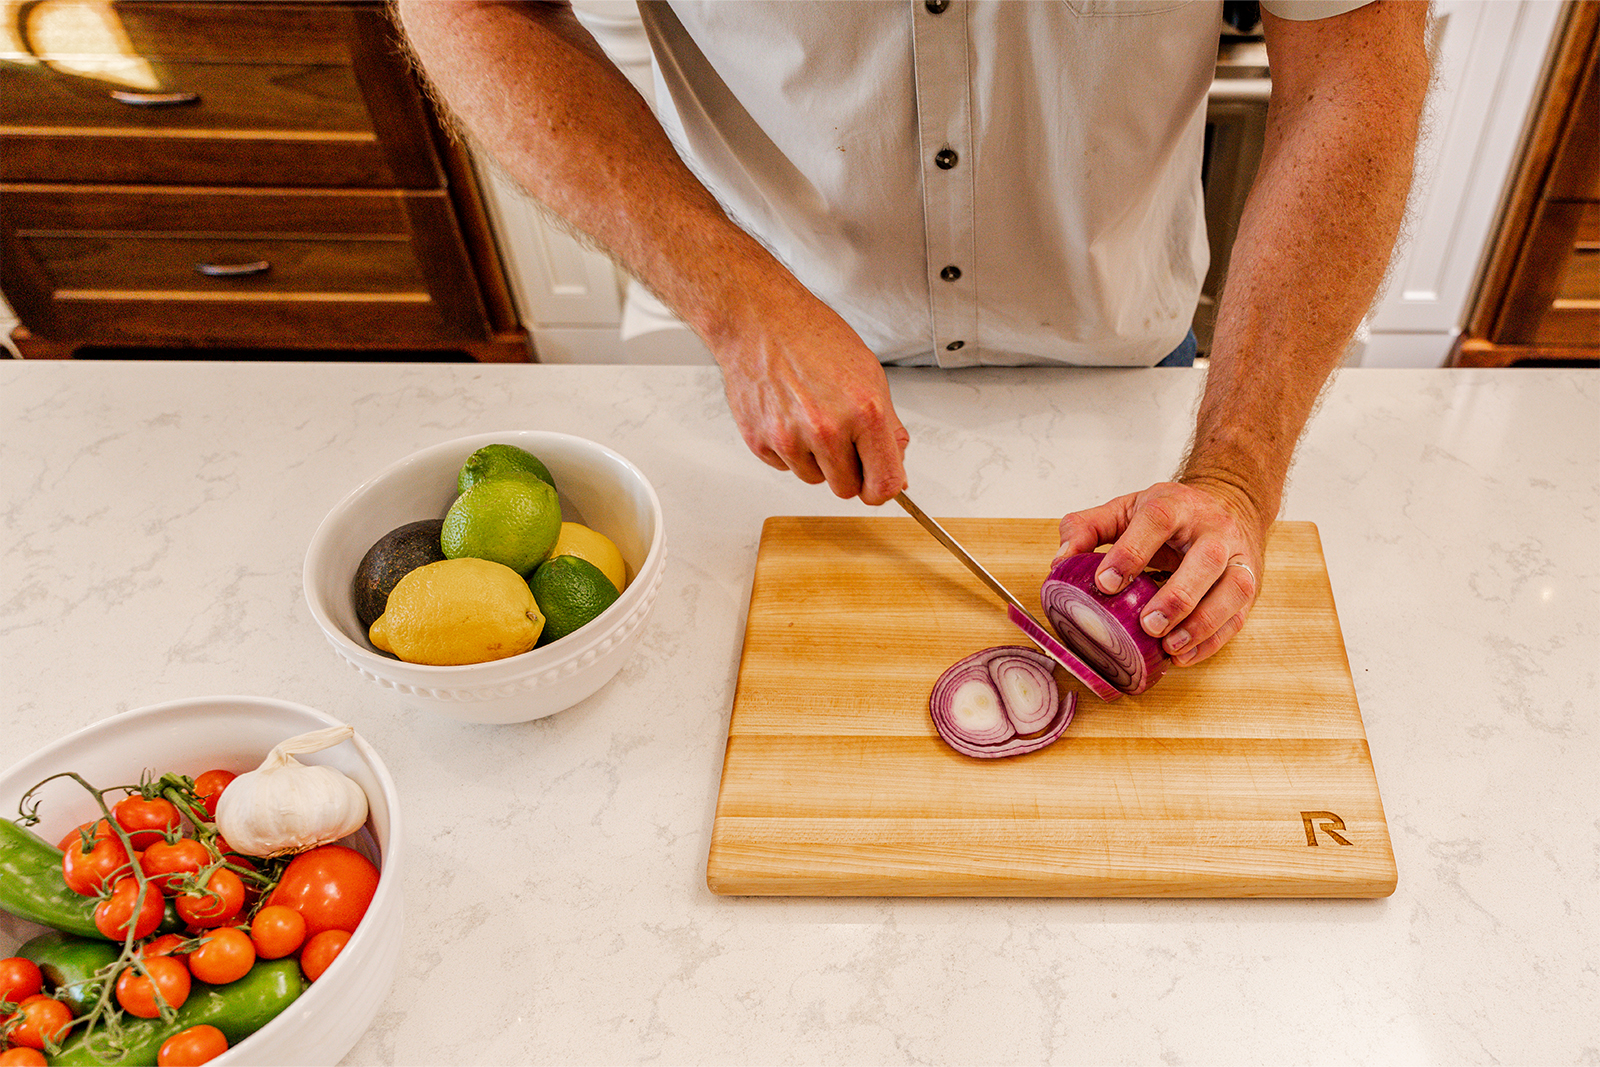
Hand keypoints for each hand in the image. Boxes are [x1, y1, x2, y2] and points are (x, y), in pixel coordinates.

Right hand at [713, 298, 909, 505]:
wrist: (760, 320)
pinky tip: (788, 415)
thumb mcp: (869, 375)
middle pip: (846, 489)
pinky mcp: (760, 441)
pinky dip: (789, 450)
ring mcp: (790, 438)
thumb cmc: (813, 338)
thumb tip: (897, 472)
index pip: (883, 483)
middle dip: (848, 470)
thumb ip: (887, 429)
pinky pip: (785, 467)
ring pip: (814, 479)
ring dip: (816, 460)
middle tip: (840, 437)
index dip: (883, 491)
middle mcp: (826, 428)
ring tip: (810, 417)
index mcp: (864, 411)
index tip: (878, 487)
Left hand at [1056, 479, 1267, 665]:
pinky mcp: (1249, 585)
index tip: (1106, 583)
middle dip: (1177, 596)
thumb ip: (1087, 529)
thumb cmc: (1169, 516)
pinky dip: (1212, 641)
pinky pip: (1237, 616)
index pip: (1158, 520)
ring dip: (1202, 623)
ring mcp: (1237, 558)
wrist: (1226, 506)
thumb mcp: (1124, 510)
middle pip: (1206, 560)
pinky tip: (1184, 655)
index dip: (1131, 551)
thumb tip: (1061, 561)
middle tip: (1147, 624)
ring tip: (1169, 646)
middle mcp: (1213, 529)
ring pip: (1233, 590)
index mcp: (1177, 505)